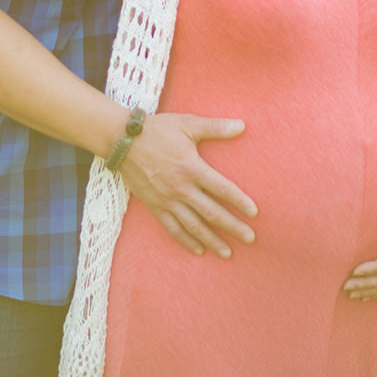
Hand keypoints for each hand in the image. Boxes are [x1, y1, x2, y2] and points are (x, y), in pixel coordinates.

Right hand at [120, 112, 256, 259]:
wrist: (122, 141)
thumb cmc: (158, 130)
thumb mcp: (188, 124)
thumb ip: (215, 127)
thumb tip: (242, 125)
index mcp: (192, 167)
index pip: (222, 189)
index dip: (239, 201)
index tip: (254, 213)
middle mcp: (181, 188)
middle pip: (212, 212)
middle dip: (232, 227)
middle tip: (250, 239)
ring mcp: (167, 200)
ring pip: (194, 225)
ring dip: (212, 240)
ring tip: (228, 252)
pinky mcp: (155, 206)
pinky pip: (173, 228)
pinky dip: (186, 241)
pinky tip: (198, 250)